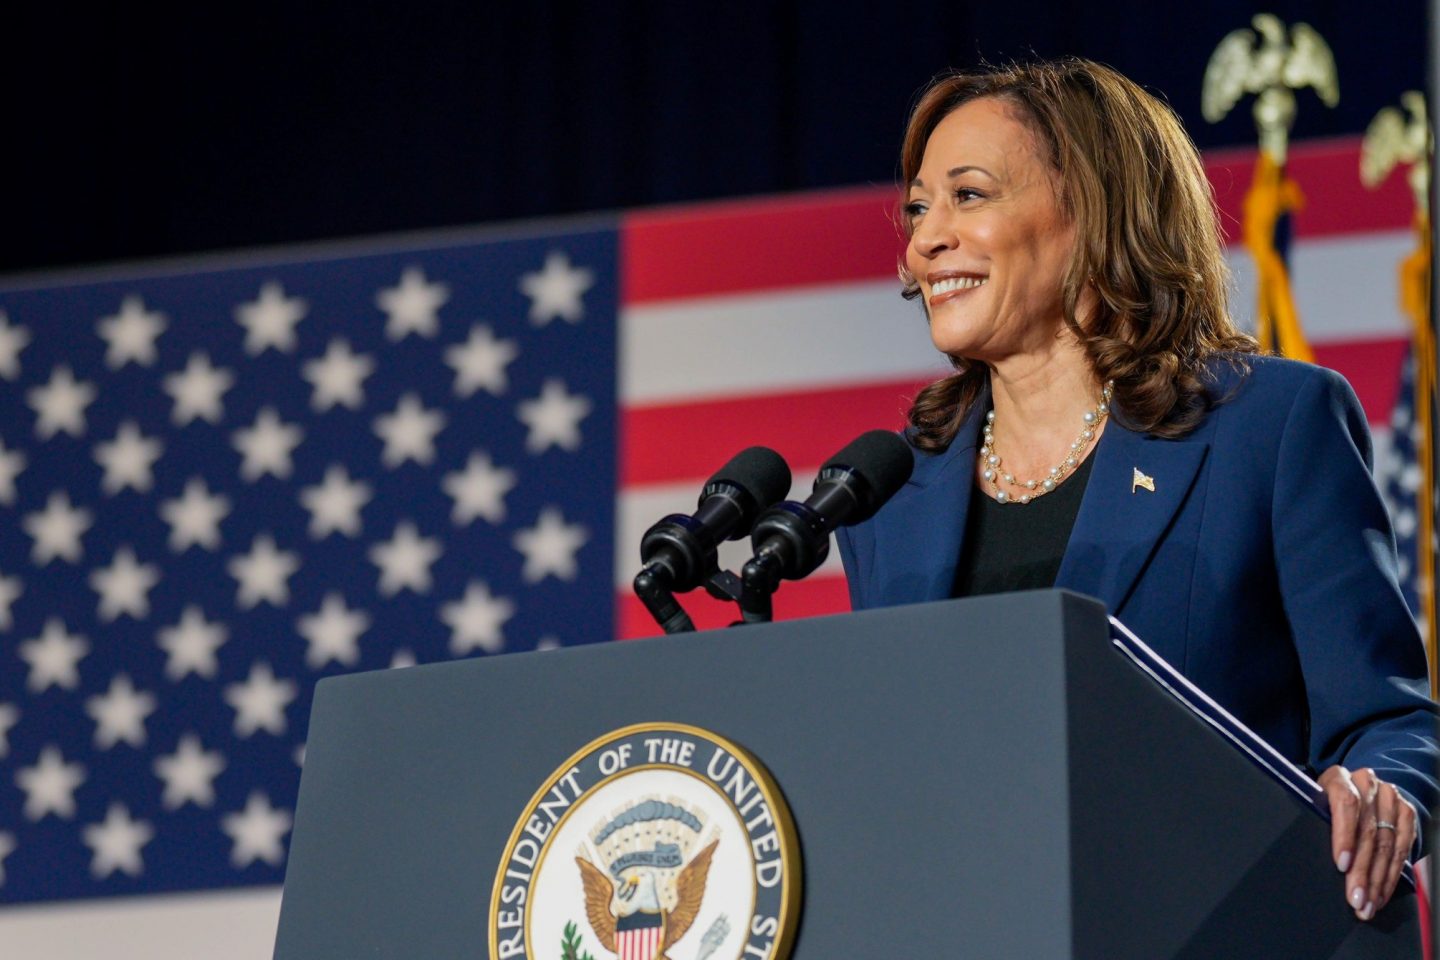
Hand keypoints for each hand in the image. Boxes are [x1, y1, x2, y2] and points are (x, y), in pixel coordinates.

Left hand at [1318, 765, 1416, 919]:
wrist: (1355, 788)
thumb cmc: (1323, 803)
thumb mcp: (1312, 805)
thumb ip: (1312, 820)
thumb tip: (1302, 858)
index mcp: (1338, 778)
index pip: (1345, 803)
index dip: (1344, 836)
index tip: (1341, 865)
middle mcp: (1367, 784)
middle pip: (1368, 832)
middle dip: (1362, 871)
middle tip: (1355, 899)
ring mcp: (1389, 797)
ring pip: (1387, 844)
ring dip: (1377, 880)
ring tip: (1367, 904)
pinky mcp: (1406, 812)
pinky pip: (1403, 848)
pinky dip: (1392, 874)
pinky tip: (1381, 893)